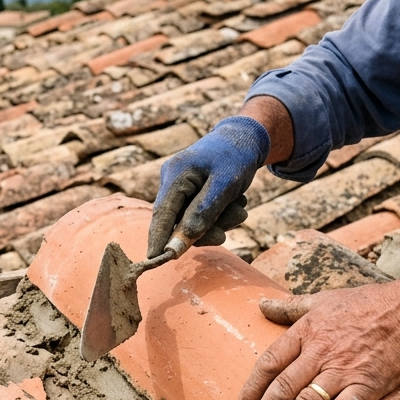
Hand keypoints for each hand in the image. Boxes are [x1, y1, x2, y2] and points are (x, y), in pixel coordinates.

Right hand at [148, 116, 269, 258]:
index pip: (161, 215)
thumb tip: (177, 246)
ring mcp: (179, 185)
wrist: (246, 138)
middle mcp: (171, 179)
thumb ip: (201, 215)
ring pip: (191, 220)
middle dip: (206, 228)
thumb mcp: (224, 187)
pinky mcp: (188, 190)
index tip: (154, 261)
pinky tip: (233, 202)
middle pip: (178, 221)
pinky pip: (198, 213)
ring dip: (218, 221)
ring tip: (240, 206)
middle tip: (233, 224)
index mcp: (176, 174)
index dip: (157, 240)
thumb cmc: (236, 158)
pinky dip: (217, 214)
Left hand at [236, 285, 399, 399]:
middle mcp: (319, 353)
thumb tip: (261, 306)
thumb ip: (289, 306)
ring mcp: (342, 371)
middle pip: (282, 389)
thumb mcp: (322, 299)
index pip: (269, 364)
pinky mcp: (366, 385)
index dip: (253, 389)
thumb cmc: (366, 304)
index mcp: (306, 333)